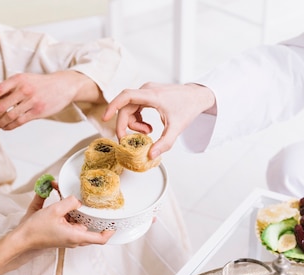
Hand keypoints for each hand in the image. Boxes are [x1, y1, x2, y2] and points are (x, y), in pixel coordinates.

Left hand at [0, 71, 101, 129]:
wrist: (63, 86)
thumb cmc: (42, 84)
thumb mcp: (25, 79)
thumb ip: (11, 88)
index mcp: (18, 79)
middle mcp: (24, 89)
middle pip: (1, 106)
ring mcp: (31, 101)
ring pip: (9, 116)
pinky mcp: (37, 112)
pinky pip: (19, 121)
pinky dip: (10, 126)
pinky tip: (5, 127)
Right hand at [18, 194, 113, 248]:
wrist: (22, 240)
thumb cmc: (36, 230)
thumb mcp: (54, 210)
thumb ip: (70, 202)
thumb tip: (78, 200)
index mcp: (76, 236)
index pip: (100, 239)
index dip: (109, 232)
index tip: (115, 224)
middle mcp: (74, 239)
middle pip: (90, 228)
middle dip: (90, 214)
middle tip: (91, 202)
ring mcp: (68, 238)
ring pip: (79, 224)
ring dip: (76, 212)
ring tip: (68, 198)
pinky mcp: (62, 235)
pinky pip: (71, 224)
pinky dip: (68, 214)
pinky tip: (61, 204)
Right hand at [102, 82, 216, 158]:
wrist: (198, 96)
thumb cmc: (188, 107)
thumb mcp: (177, 128)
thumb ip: (164, 143)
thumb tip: (151, 155)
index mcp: (152, 95)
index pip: (126, 96)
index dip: (113, 106)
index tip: (105, 118)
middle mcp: (146, 90)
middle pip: (125, 107)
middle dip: (125, 125)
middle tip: (127, 140)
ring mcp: (146, 92)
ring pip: (129, 108)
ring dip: (134, 124)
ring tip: (147, 132)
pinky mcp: (147, 95)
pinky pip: (134, 108)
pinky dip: (137, 120)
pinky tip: (148, 127)